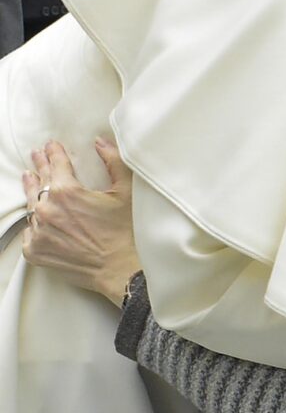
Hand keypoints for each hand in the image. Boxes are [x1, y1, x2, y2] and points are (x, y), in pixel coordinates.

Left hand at [22, 139, 139, 306]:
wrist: (121, 270)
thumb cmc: (127, 231)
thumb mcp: (126, 191)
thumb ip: (113, 162)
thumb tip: (100, 143)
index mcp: (67, 191)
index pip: (56, 164)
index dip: (54, 152)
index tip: (51, 145)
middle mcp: (47, 209)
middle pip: (39, 182)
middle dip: (40, 167)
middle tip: (37, 156)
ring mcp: (38, 231)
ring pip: (32, 206)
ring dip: (33, 192)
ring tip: (30, 180)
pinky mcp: (35, 251)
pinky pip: (30, 232)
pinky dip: (35, 224)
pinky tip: (39, 217)